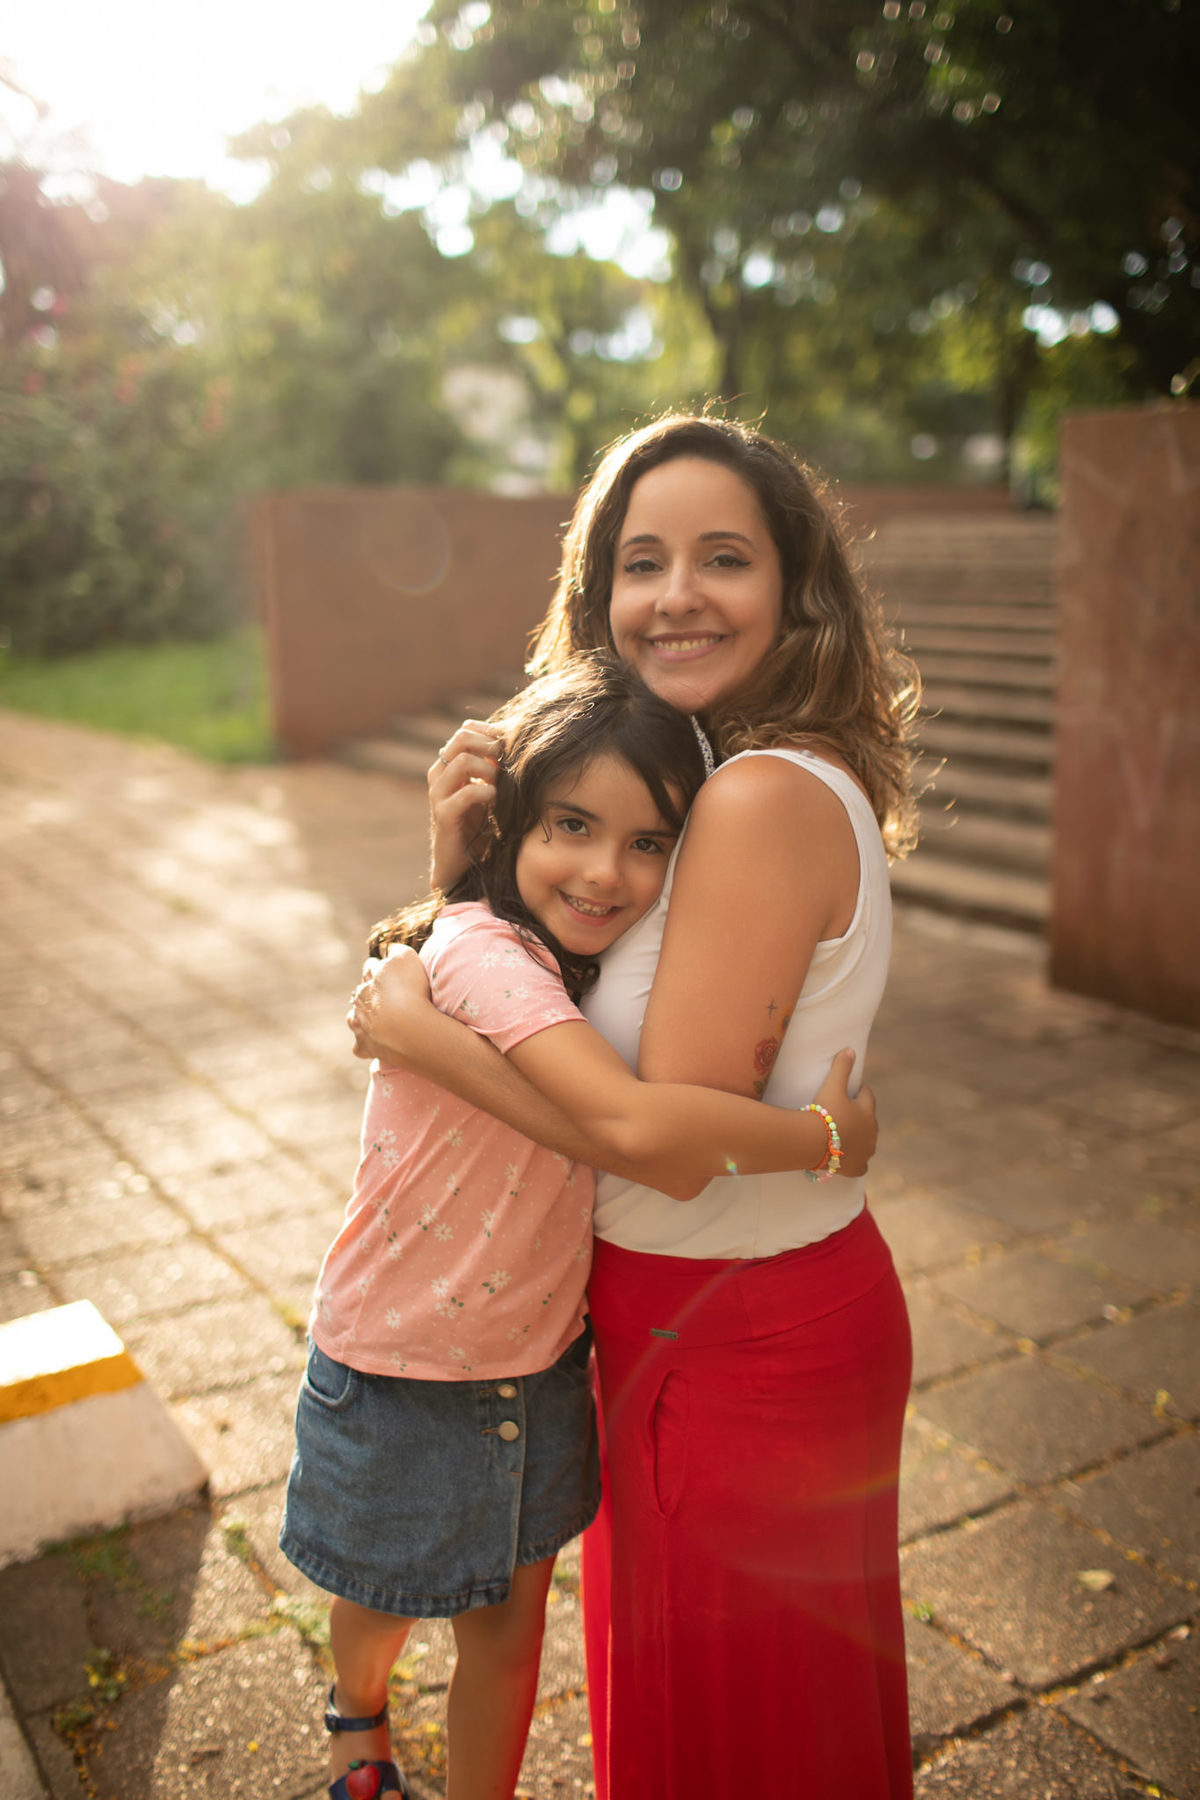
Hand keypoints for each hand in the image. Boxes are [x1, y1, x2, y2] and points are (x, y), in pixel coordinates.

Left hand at [347, 946, 433, 1067]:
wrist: (407, 1026)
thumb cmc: (410, 989)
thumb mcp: (407, 957)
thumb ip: (396, 949)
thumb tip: (388, 947)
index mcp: (370, 976)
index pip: (371, 967)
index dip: (380, 968)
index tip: (390, 972)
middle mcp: (360, 998)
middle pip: (361, 991)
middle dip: (369, 992)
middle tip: (387, 997)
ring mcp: (359, 1023)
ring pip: (354, 1017)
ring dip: (362, 1017)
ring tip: (378, 1021)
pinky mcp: (364, 1045)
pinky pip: (359, 1046)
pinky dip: (365, 1044)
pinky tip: (375, 1045)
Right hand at [428, 718, 501, 889]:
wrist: (461, 866)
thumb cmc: (478, 827)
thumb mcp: (489, 792)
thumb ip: (494, 769)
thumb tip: (517, 743)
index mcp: (448, 766)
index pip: (466, 730)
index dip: (492, 733)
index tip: (512, 749)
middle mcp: (439, 775)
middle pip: (462, 738)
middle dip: (492, 746)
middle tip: (509, 764)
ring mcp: (438, 795)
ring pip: (462, 761)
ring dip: (490, 770)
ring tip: (502, 786)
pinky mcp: (443, 816)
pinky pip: (467, 793)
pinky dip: (488, 793)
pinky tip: (497, 803)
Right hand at [813, 1048, 877, 1177]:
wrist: (813, 1142)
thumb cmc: (824, 1111)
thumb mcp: (832, 1086)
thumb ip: (841, 1067)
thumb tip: (850, 1050)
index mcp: (867, 1112)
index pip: (867, 1097)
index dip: (860, 1092)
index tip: (853, 1090)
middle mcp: (871, 1133)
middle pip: (869, 1121)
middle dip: (862, 1116)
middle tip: (847, 1113)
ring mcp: (865, 1151)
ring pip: (868, 1143)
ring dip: (861, 1138)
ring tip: (847, 1135)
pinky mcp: (856, 1168)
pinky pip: (862, 1166)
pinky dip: (858, 1162)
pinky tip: (852, 1160)